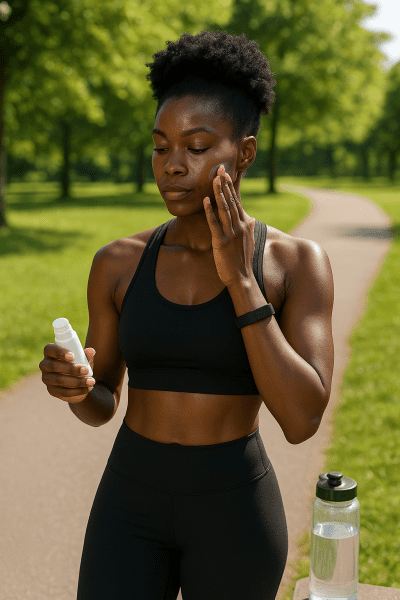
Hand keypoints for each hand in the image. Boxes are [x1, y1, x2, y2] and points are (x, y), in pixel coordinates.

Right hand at [39, 344, 95, 402]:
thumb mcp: (83, 358)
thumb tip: (91, 351)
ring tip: (91, 381)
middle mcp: (44, 365)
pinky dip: (77, 391)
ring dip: (77, 381)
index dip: (59, 352)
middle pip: (53, 366)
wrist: (77, 381)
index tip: (73, 356)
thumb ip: (86, 354)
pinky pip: (63, 392)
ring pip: (59, 380)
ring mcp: (47, 378)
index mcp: (50, 352)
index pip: (49, 349)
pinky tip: (87, 388)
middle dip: (71, 369)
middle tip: (86, 370)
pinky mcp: (52, 390)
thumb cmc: (79, 363)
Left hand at [203, 164, 255, 287]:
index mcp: (244, 225)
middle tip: (219, 169)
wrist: (243, 278)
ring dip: (218, 193)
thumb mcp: (250, 243)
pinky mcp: (222, 242)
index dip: (231, 187)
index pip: (237, 202)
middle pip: (231, 201)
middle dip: (224, 184)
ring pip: (224, 209)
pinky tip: (205, 200)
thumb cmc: (244, 262)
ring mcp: (231, 233)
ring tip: (214, 179)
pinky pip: (214, 223)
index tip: (226, 175)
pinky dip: (210, 211)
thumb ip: (250, 229)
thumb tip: (253, 219)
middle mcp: (239, 226)